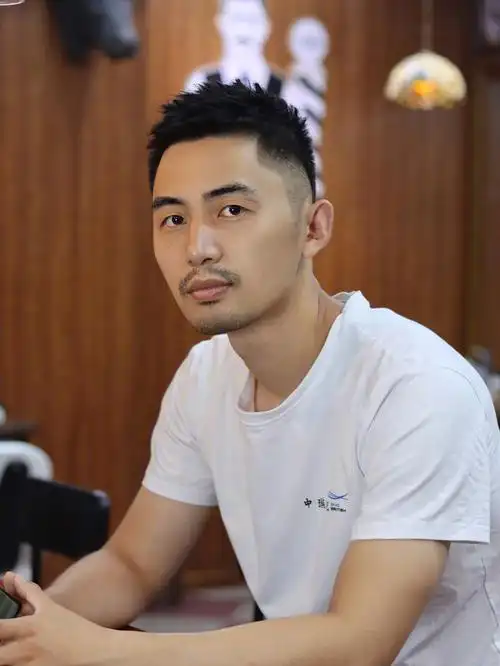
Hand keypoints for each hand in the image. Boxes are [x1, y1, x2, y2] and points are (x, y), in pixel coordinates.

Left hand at [0, 573, 127, 665]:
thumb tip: (11, 576)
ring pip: (5, 664)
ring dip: (4, 658)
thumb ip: (28, 592)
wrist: (95, 650)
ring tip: (8, 654)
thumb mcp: (51, 607)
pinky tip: (18, 661)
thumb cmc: (73, 628)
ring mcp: (32, 665)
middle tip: (1, 643)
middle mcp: (27, 647)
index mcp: (29, 626)